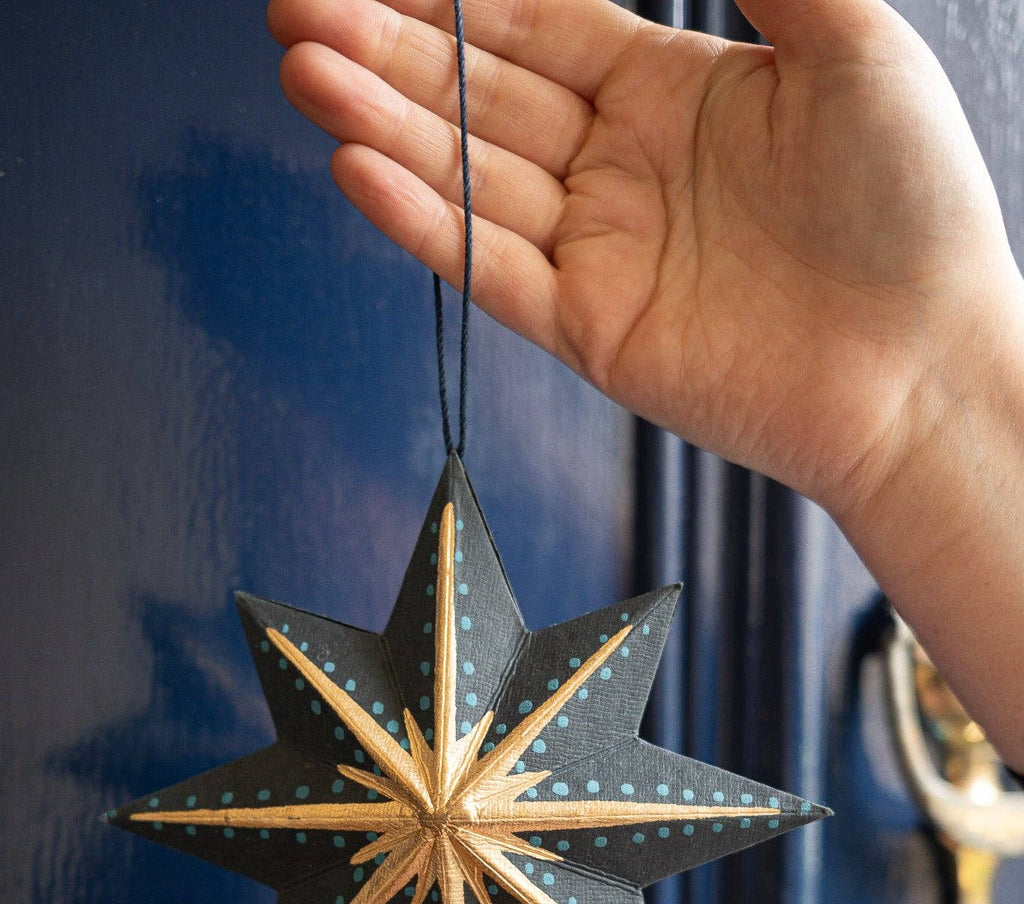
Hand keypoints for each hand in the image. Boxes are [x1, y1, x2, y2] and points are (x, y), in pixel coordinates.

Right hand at [267, 0, 1018, 516]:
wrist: (923, 367)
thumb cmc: (912, 212)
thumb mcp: (849, 43)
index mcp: (669, 93)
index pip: (531, 27)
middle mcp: (621, 169)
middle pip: (478, 95)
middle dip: (386, 50)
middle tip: (298, 10)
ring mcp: (599, 252)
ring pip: (468, 177)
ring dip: (383, 125)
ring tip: (304, 70)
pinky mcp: (589, 331)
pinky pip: (489, 270)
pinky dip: (425, 224)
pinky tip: (358, 169)